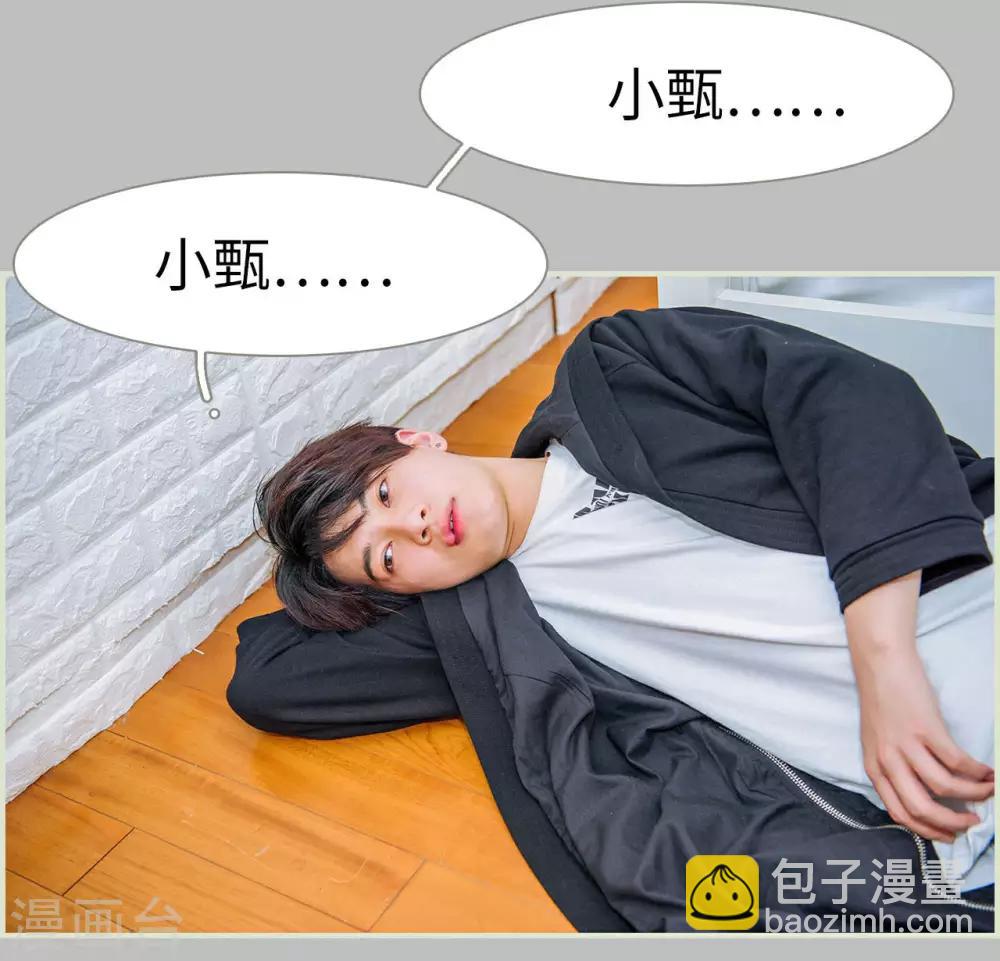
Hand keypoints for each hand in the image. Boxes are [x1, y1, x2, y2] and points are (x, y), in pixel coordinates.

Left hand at [853, 645, 993, 842]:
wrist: (880, 664)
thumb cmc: (883, 701)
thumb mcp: (878, 741)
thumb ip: (894, 768)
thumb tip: (925, 795)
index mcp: (875, 767)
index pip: (900, 813)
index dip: (928, 830)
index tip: (949, 835)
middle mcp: (887, 760)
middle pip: (921, 808)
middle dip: (952, 824)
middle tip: (972, 823)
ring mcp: (906, 745)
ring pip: (944, 788)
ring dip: (973, 795)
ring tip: (988, 792)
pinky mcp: (925, 729)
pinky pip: (957, 762)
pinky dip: (977, 772)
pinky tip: (987, 772)